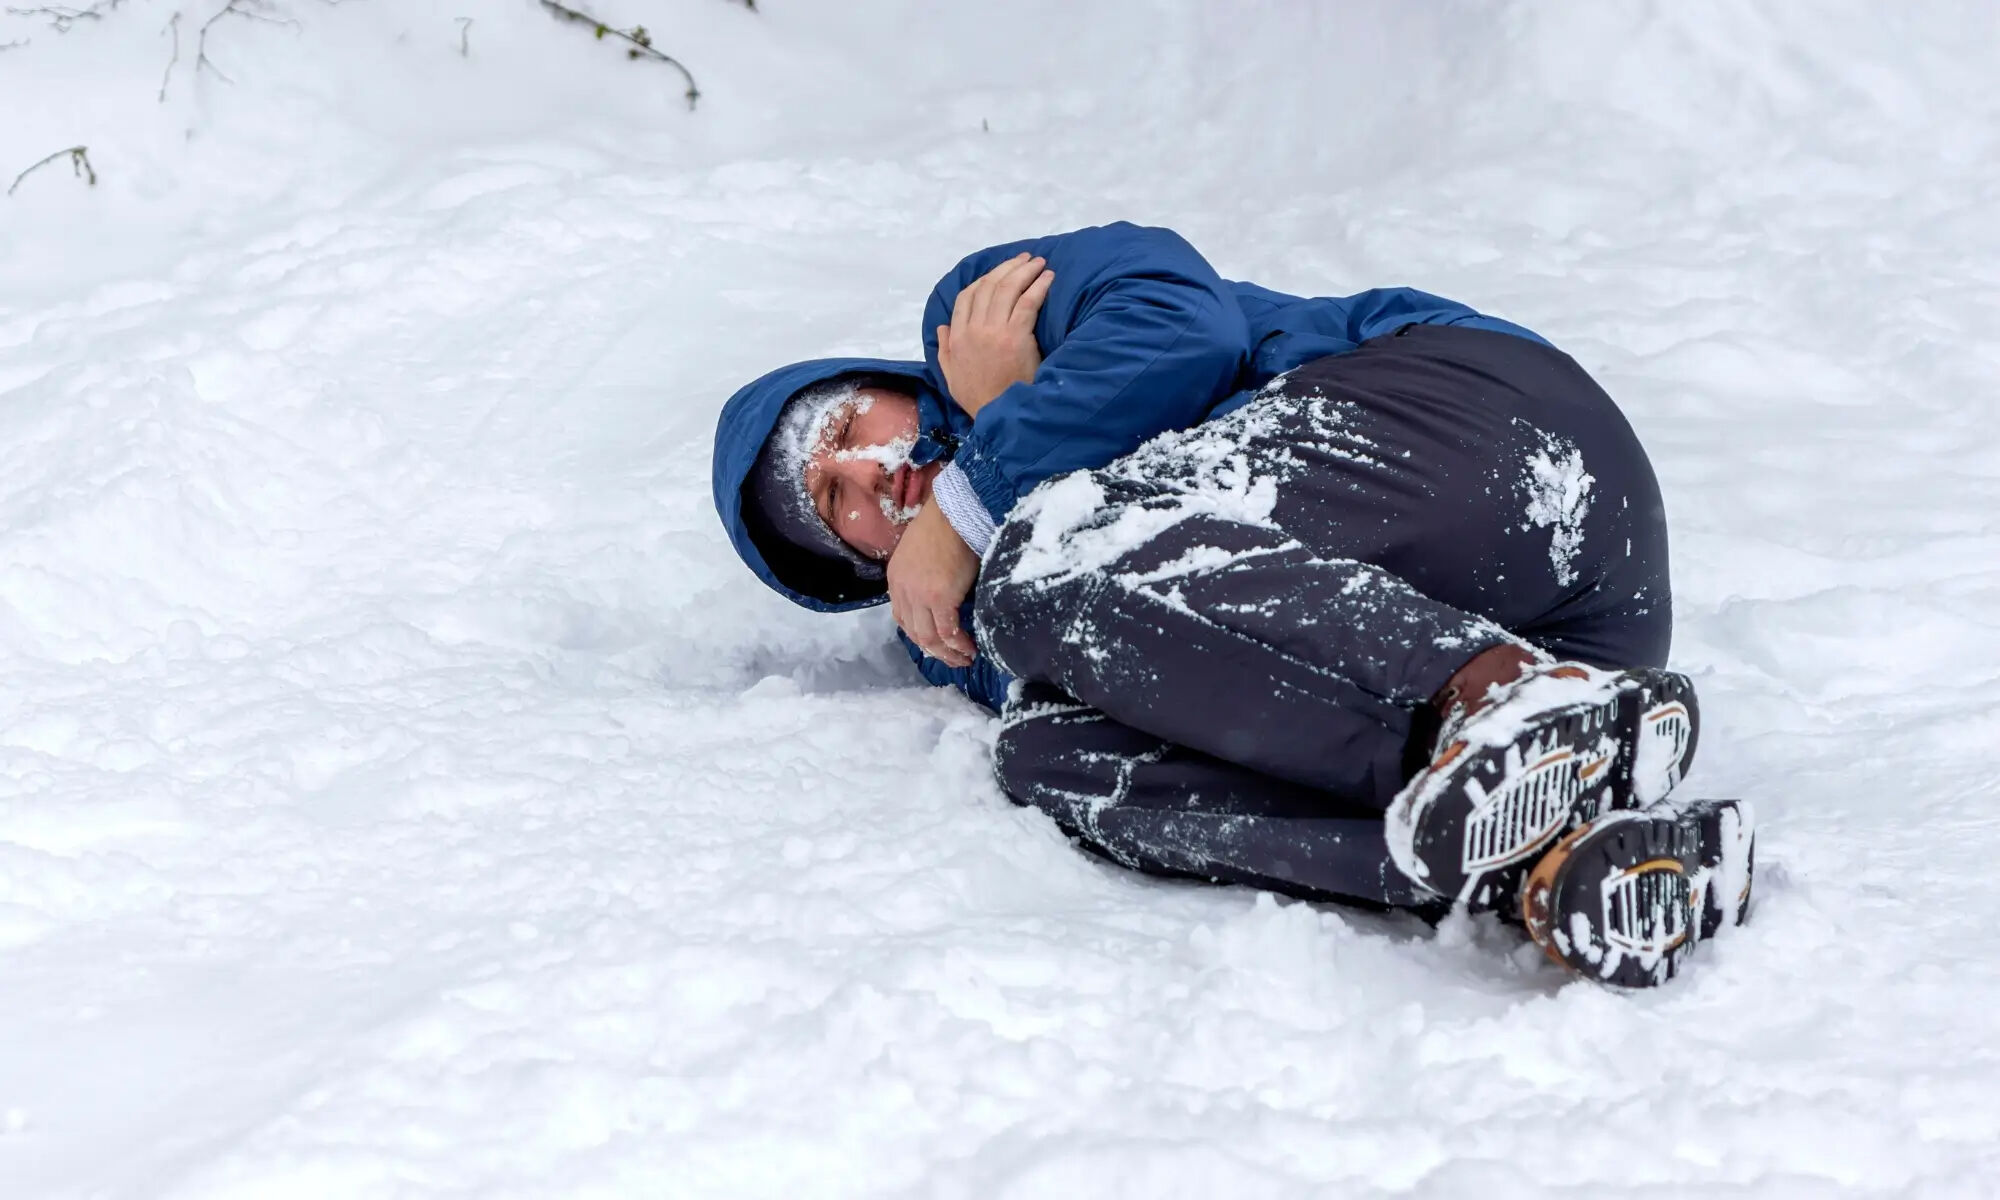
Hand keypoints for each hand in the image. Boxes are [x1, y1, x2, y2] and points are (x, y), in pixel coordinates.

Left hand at [887, 502, 979, 667]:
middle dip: (933, 650)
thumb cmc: (945, 525)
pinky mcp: (939, 598)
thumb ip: (924, 575)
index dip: (919, 634)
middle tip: (953, 658)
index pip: (901, 617)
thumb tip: (941, 594)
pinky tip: (970, 649)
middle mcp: (902, 589)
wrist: (955, 512)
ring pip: (928, 638)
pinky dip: (958, 644)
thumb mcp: (922, 553)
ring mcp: (919, 595)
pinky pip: (947, 632)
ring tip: (964, 659)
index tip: (936, 643)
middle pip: (913, 632)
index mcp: (895, 578)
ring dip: (947, 653)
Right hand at [937, 251, 1054, 418]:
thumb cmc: (979, 398)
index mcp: (957, 336)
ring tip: (1038, 262)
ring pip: (1007, 289)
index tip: (1000, 273)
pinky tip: (1048, 278)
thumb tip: (943, 326)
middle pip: (988, 286)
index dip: (984, 279)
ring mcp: (994, 331)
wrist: (999, 415)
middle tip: (1024, 259)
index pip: (966, 297)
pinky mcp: (1016, 336)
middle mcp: (973, 329)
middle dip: (1007, 268)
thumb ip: (944, 349)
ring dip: (1024, 271)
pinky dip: (1038, 286)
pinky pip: (1027, 302)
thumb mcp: (951, 375)